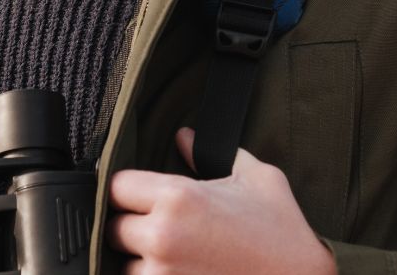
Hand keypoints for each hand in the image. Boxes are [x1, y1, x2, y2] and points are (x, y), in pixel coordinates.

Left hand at [107, 127, 337, 274]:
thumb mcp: (257, 178)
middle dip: (131, 226)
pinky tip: (179, 273)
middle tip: (159, 228)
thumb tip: (182, 136)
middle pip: (112, 227)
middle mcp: (162, 236)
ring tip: (173, 256)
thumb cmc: (284, 232)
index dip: (129, 190)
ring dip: (139, 261)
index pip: (115, 185)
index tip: (143, 196)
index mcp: (178, 196)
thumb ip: (210, 153)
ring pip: (122, 265)